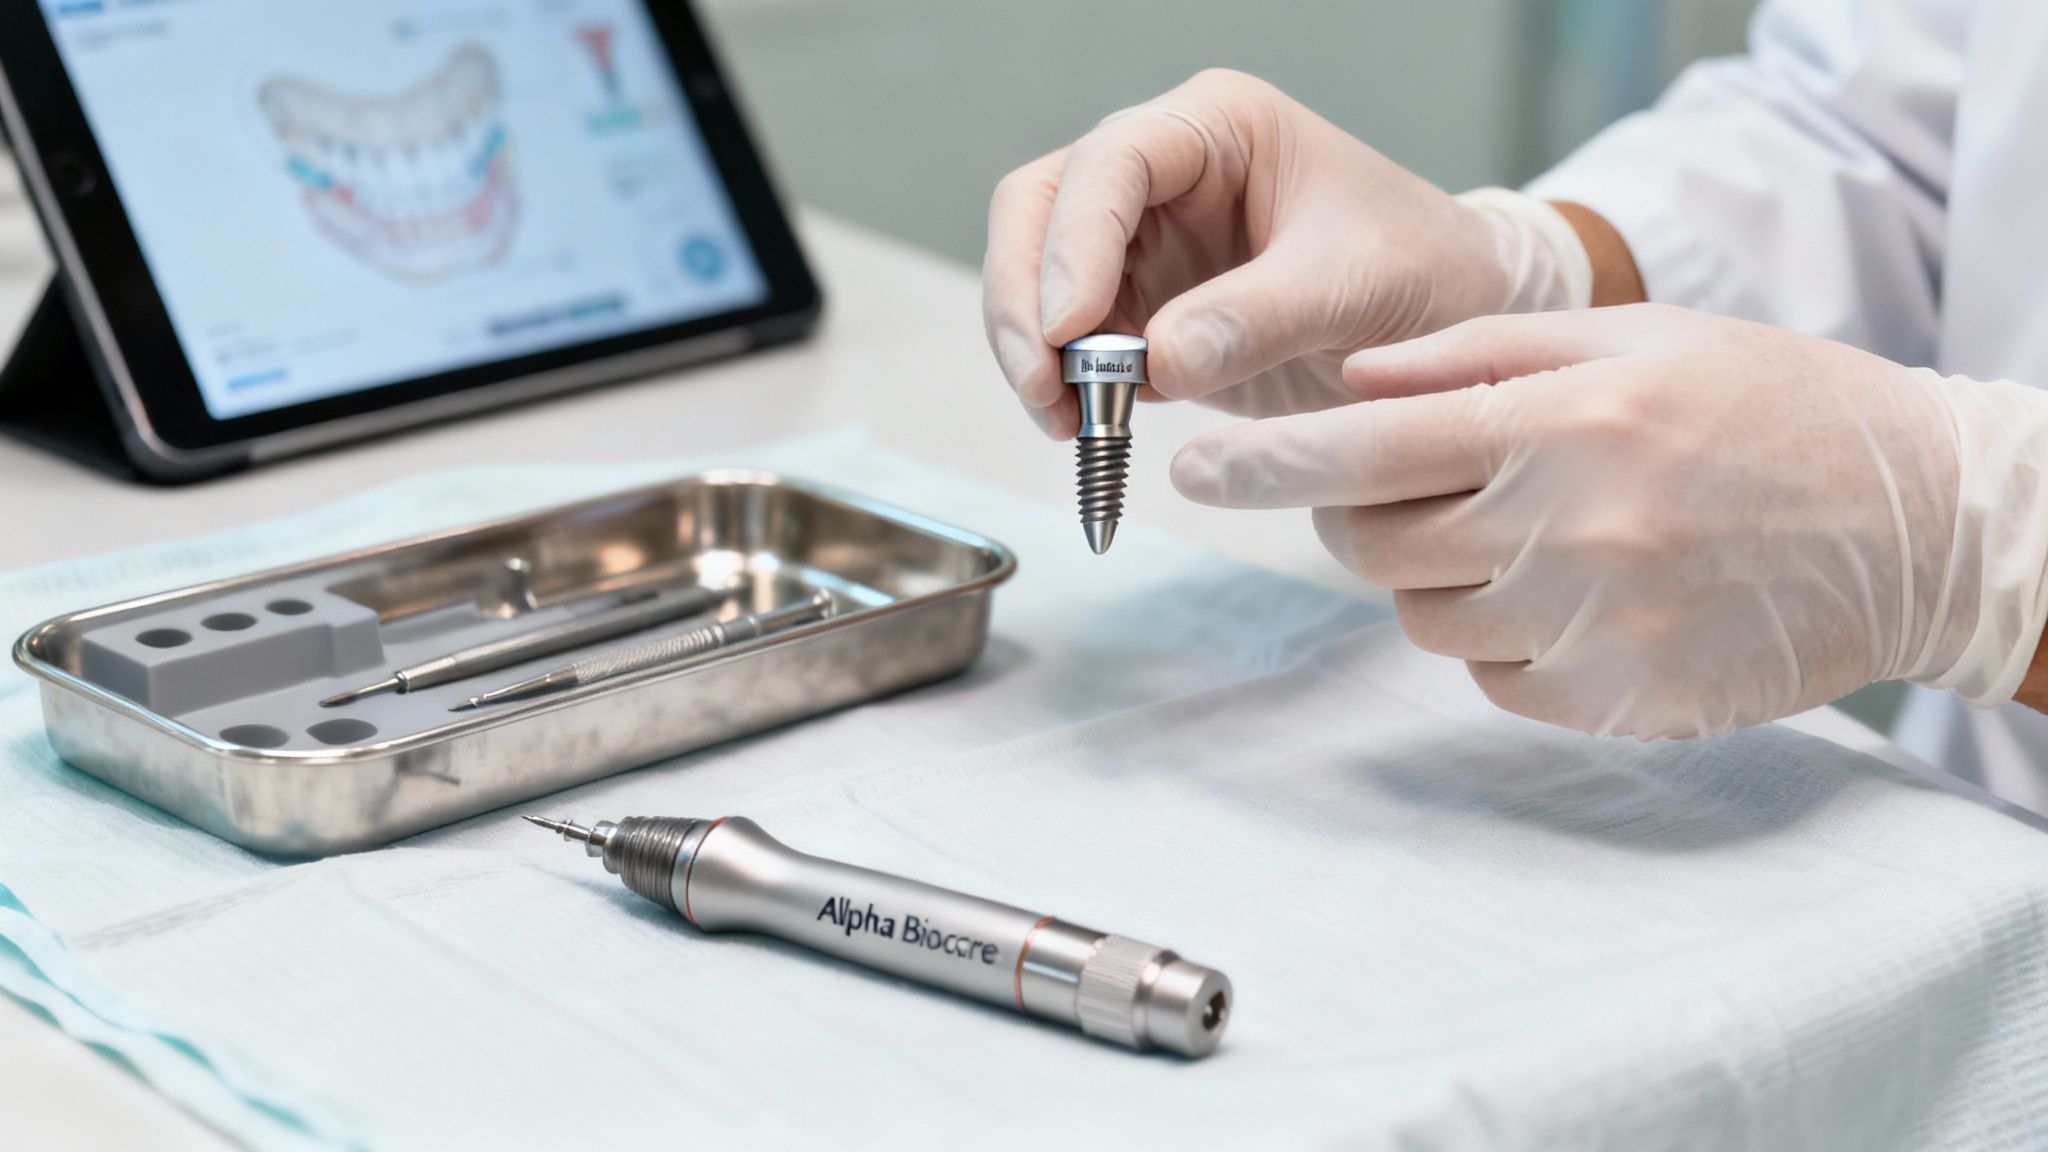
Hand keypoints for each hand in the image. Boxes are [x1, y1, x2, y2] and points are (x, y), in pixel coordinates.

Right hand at [982, 69, 1542, 438]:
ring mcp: (1144, 240)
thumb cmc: (1424, 269)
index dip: (1073, 244)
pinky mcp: (1142, 307)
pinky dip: (1066, 386)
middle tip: (1043, 386)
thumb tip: (1155, 363)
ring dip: (1034, 350)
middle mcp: (1164, 173)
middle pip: (1040, 211)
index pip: (1108, 164)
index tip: (1070, 329)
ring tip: (1064, 421)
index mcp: (1215, 129)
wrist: (1453, 319)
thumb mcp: (1355, 287)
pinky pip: (1072, 341)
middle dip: (1025, 300)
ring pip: (1038, 277)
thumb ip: (1258, 318)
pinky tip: (1085, 430)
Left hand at [1170, 304, 2047, 738]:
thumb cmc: (1767, 407)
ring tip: (1519, 532)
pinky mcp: (1615, 702)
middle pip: (1372, 547)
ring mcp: (1593, 626)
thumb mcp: (1633, 338)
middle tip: (1396, 487)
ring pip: (1425, 619)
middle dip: (1352, 518)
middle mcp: (1569, 529)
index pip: (1368, 448)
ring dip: (1434, 579)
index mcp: (1565, 423)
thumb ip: (1480, 355)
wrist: (1912, 520)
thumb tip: (1356, 376)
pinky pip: (1495, 679)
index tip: (1199, 468)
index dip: (1267, 461)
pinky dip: (1502, 638)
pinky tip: (1571, 592)